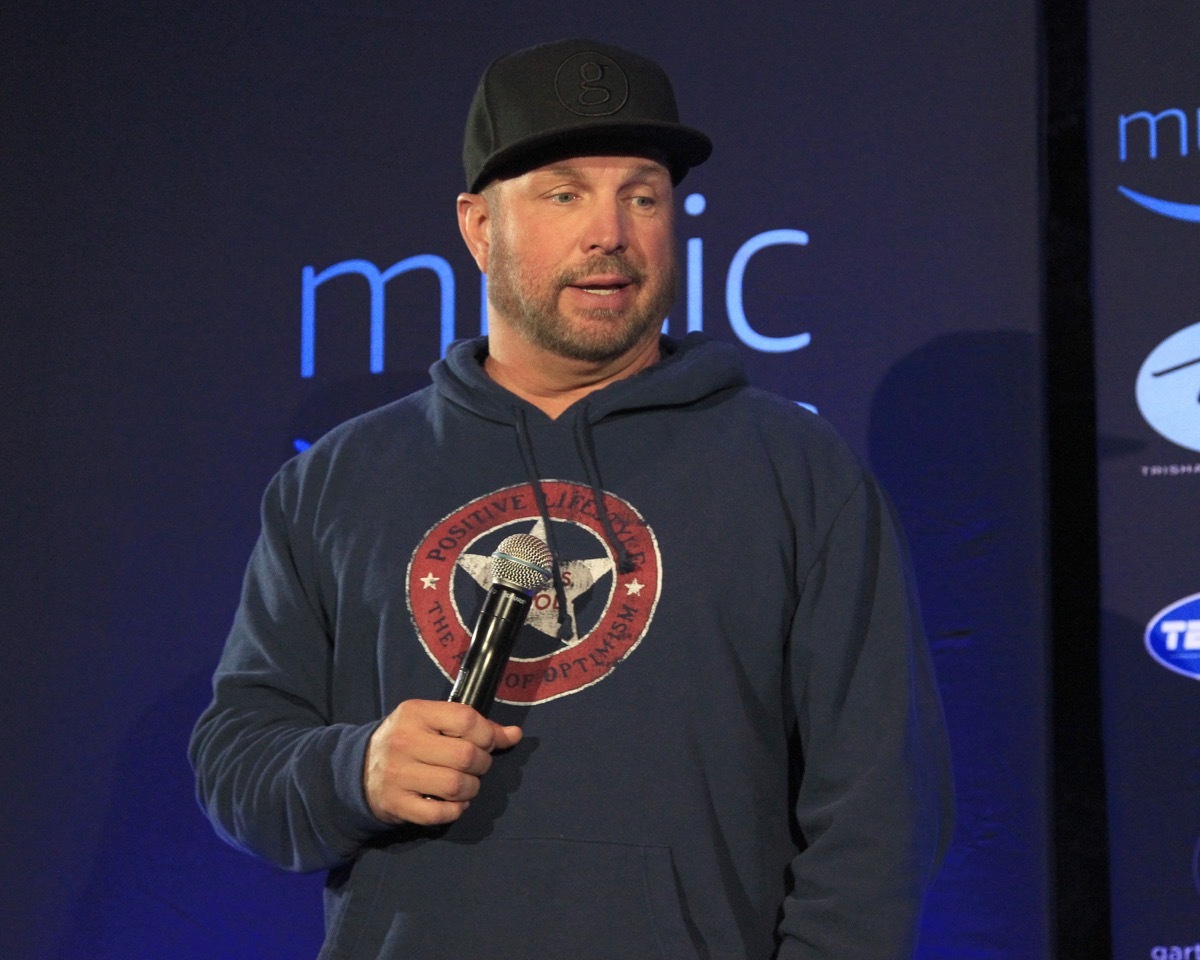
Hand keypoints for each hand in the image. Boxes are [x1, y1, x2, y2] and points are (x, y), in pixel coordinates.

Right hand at [363, 699, 521, 825]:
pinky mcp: (396, 804)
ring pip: (456, 786)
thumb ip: (473, 726)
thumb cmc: (406, 740)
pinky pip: (439, 813)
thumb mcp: (433, 722)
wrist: (357, 769)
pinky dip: (455, 810)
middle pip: (466, 755)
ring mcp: (398, 774)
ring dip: (471, 789)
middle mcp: (405, 741)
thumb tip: (515, 735)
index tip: (487, 742)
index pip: (466, 719)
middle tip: (476, 766)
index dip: (487, 733)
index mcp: (416, 713)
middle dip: (482, 764)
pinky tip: (454, 803)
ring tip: (466, 784)